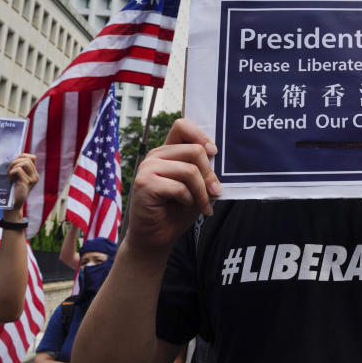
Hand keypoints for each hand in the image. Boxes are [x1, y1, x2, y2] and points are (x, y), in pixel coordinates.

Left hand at [7, 153, 37, 214]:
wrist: (14, 203)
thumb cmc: (13, 189)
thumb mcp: (18, 177)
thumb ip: (20, 168)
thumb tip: (15, 158)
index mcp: (34, 173)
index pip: (32, 157)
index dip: (22, 156)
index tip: (14, 164)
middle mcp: (36, 175)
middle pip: (27, 159)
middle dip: (15, 162)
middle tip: (9, 171)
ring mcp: (32, 179)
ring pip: (24, 163)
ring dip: (14, 166)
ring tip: (9, 174)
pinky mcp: (27, 182)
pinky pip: (19, 170)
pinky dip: (12, 172)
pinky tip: (10, 179)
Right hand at [125, 119, 220, 254]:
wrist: (157, 236)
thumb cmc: (176, 210)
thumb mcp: (195, 185)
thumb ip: (202, 168)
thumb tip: (217, 155)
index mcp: (167, 152)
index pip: (182, 125)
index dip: (201, 135)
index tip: (214, 152)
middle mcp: (155, 156)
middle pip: (194, 150)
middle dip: (210, 174)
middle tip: (215, 192)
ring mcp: (147, 168)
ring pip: (189, 170)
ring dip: (202, 192)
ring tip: (203, 205)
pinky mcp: (144, 184)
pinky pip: (179, 187)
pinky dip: (189, 200)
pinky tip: (184, 207)